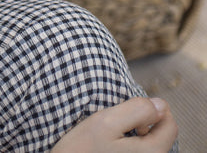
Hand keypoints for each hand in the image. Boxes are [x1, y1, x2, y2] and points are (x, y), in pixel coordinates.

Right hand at [51, 98, 177, 152]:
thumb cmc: (81, 150)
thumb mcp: (106, 121)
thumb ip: (137, 110)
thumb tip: (160, 104)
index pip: (170, 124)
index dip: (153, 109)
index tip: (131, 112)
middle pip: (162, 136)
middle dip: (145, 123)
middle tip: (120, 123)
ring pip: (150, 145)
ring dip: (137, 135)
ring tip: (114, 136)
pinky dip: (130, 146)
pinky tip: (111, 147)